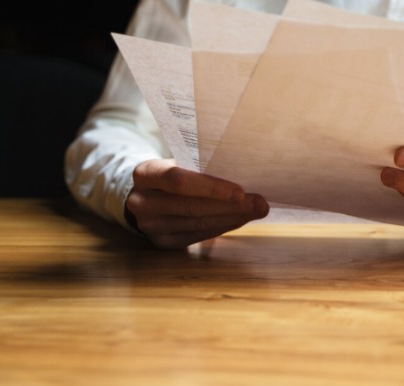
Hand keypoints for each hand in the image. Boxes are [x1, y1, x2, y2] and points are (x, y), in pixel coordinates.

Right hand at [126, 159, 268, 248]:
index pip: (178, 181)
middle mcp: (142, 202)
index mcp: (146, 174)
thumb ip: (201, 167)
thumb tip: (243, 174)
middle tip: (260, 203)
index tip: (240, 191)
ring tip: (257, 210)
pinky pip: (198, 236)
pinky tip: (240, 219)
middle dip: (230, 206)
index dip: (211, 187)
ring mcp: (150, 226)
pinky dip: (223, 227)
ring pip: (198, 224)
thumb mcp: (177, 161)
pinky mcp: (162, 242)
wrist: (145, 193)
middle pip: (192, 206)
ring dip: (232, 218)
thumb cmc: (171, 172)